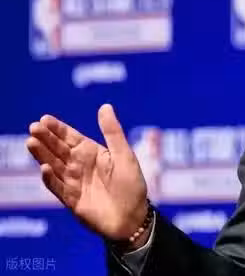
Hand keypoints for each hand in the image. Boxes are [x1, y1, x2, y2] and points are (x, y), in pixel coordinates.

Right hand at [26, 104, 148, 242]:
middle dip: (46, 138)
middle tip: (33, 127)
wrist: (132, 217)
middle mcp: (79, 165)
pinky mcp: (70, 199)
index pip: (71, 137)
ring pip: (53, 165)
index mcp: (92, 153)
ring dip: (42, 154)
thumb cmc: (132, 184)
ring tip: (32, 142)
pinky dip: (49, 178)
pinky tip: (44, 168)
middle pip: (58, 149)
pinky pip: (57, 187)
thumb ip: (113, 132)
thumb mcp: (124, 155)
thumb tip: (105, 106)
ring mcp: (73, 182)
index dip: (58, 128)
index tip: (44, 118)